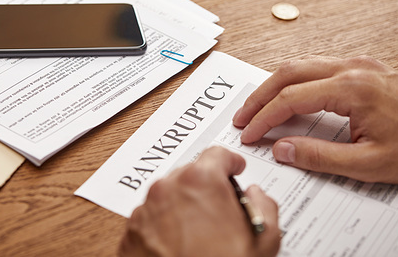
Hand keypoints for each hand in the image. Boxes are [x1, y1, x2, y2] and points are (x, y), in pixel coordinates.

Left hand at [118, 146, 279, 256]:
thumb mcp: (262, 241)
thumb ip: (264, 206)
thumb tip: (257, 196)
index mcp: (201, 181)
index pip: (218, 154)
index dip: (231, 162)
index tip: (235, 168)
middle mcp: (168, 187)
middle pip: (192, 173)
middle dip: (208, 187)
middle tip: (222, 211)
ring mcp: (147, 207)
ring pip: (171, 194)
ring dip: (185, 205)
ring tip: (201, 234)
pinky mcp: (133, 228)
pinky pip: (154, 215)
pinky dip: (167, 223)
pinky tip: (181, 243)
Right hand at [233, 56, 397, 183]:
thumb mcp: (370, 163)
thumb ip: (320, 157)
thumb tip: (283, 149)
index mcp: (352, 89)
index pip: (290, 98)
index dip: (263, 117)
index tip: (249, 133)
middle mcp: (352, 69)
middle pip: (288, 72)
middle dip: (259, 95)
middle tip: (242, 116)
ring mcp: (358, 65)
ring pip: (300, 64)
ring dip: (274, 85)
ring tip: (258, 107)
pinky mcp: (362, 69)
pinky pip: (316, 67)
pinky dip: (293, 81)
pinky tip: (288, 96)